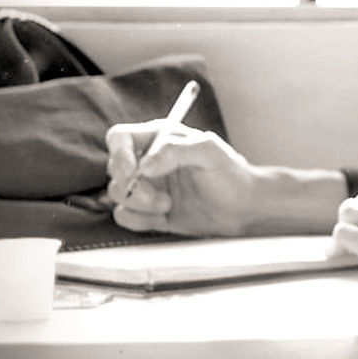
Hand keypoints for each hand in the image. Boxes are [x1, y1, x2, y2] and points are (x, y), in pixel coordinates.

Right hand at [106, 122, 258, 234]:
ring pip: (116, 194)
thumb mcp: (210, 152)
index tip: (132, 173)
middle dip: (133, 188)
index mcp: (159, 139)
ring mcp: (147, 187)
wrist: (243, 208)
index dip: (118, 154)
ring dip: (139, 205)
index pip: (120, 138)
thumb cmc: (231, 174)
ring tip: (169, 205)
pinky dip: (139, 220)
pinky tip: (164, 218)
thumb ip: (177, 151)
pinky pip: (125, 216)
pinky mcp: (149, 211)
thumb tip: (145, 166)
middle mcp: (148, 161)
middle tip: (161, 199)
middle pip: (114, 170)